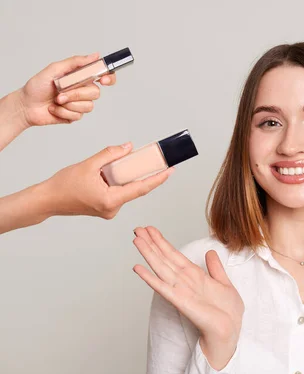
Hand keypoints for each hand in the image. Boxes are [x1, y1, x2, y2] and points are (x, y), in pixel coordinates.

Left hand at [16, 53, 116, 127]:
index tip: (103, 80)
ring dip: (69, 104)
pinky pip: (78, 115)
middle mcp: (83, 90)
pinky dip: (63, 112)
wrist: (26, 106)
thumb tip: (94, 55)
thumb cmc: (37, 86)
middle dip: (77, 93)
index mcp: (80, 77)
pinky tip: (54, 109)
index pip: (104, 75)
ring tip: (56, 101)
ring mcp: (80, 104)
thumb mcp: (54, 69)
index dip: (109, 77)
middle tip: (61, 93)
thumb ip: (74, 62)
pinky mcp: (75, 116)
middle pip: (96, 93)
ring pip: (88, 106)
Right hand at [45, 143, 171, 218]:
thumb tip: (128, 147)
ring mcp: (109, 210)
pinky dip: (119, 182)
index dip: (158, 179)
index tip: (171, 171)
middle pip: (135, 189)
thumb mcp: (88, 165)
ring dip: (127, 177)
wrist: (47, 200)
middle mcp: (112, 209)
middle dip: (143, 174)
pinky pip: (118, 193)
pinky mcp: (105, 209)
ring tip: (121, 164)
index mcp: (110, 200)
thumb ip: (110, 155)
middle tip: (154, 161)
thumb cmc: (63, 185)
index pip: (141, 188)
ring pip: (126, 191)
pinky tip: (110, 174)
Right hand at [133, 227, 244, 369]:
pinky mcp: (180, 301)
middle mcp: (184, 281)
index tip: (150, 229)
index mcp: (194, 275)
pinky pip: (162, 287)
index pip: (174, 254)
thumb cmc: (227, 311)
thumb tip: (210, 252)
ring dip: (148, 253)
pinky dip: (149, 278)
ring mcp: (180, 290)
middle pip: (164, 257)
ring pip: (161, 267)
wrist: (230, 330)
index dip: (162, 241)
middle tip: (137, 228)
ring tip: (136, 239)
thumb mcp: (224, 283)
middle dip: (151, 243)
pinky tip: (138, 268)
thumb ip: (215, 268)